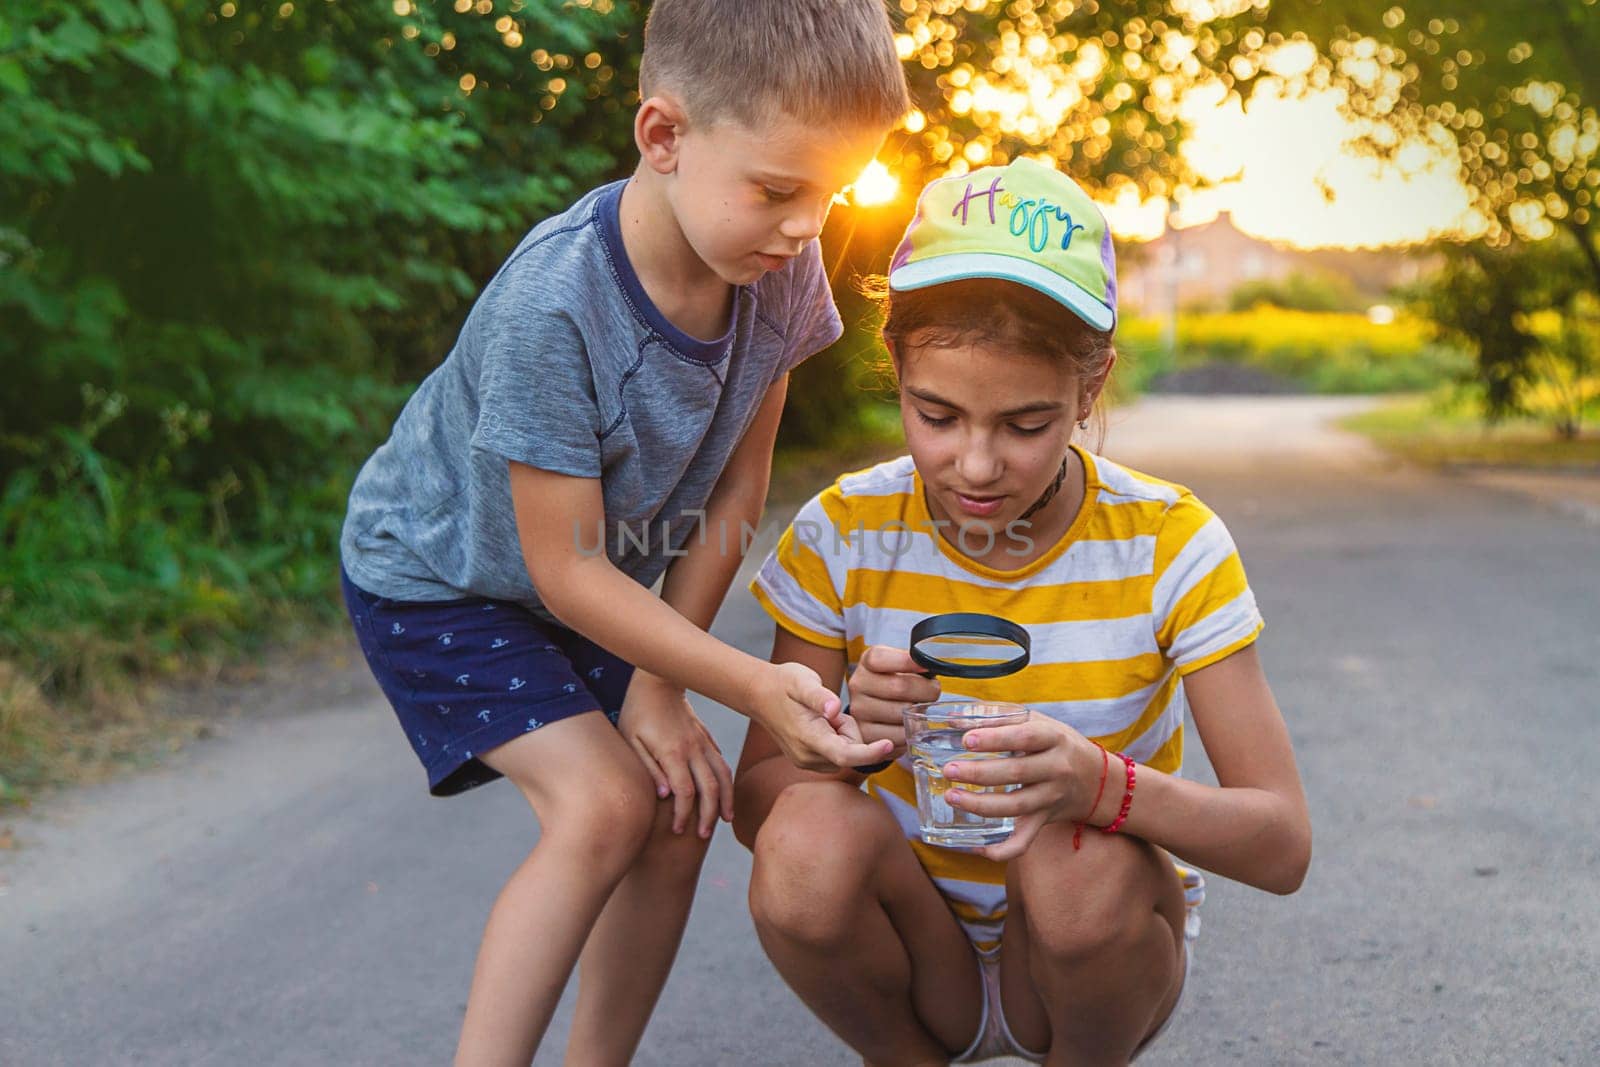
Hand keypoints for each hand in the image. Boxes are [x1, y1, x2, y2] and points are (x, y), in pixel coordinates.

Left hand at [617, 671, 733, 837]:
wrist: (658, 680)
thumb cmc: (637, 711)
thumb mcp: (632, 740)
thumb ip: (648, 768)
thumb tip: (664, 796)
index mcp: (672, 753)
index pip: (686, 792)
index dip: (685, 815)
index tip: (679, 830)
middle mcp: (692, 749)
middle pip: (710, 788)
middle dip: (708, 815)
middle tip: (703, 836)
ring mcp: (702, 742)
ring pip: (723, 775)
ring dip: (726, 800)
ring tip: (725, 819)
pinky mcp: (705, 737)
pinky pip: (721, 762)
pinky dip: (726, 781)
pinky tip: (724, 792)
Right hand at [747, 660, 894, 772]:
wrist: (760, 694)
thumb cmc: (784, 684)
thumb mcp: (803, 681)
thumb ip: (820, 697)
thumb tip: (833, 709)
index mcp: (807, 737)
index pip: (845, 755)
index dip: (870, 753)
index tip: (889, 744)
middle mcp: (807, 757)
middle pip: (850, 754)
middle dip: (851, 733)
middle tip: (832, 712)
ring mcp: (806, 762)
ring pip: (844, 755)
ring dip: (844, 737)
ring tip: (824, 717)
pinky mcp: (808, 762)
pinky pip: (836, 755)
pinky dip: (837, 741)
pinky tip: (823, 725)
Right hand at [845, 646, 941, 759]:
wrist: (879, 705)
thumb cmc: (897, 681)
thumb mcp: (901, 664)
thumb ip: (914, 660)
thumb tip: (935, 662)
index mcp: (867, 662)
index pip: (881, 659)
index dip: (907, 662)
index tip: (926, 666)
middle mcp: (858, 684)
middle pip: (899, 687)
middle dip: (925, 690)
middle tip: (933, 691)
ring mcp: (860, 710)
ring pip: (901, 713)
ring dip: (919, 713)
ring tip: (921, 708)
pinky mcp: (866, 734)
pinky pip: (898, 735)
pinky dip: (911, 731)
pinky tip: (911, 723)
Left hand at [941, 714, 1109, 861]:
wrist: (1098, 780)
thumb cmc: (1057, 743)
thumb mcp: (1037, 721)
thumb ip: (998, 717)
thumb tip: (955, 720)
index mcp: (1054, 738)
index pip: (1025, 737)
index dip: (995, 739)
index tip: (966, 739)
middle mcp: (1057, 769)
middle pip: (1017, 773)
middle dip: (979, 773)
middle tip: (949, 770)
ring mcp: (1052, 798)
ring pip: (1016, 807)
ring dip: (981, 805)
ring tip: (952, 796)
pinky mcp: (1045, 820)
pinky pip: (1025, 841)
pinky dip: (1003, 850)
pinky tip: (978, 847)